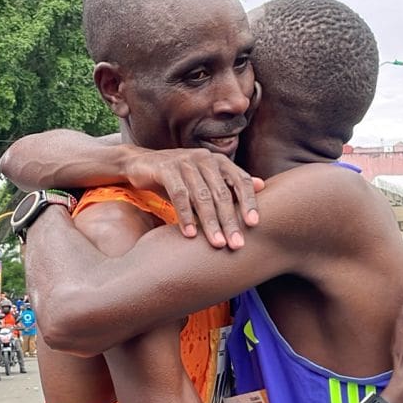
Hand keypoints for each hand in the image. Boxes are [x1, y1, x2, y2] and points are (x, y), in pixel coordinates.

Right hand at [121, 146, 263, 249]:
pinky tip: (189, 235)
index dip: (248, 202)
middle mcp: (204, 158)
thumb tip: (262, 185)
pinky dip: (185, 216)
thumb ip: (229, 183)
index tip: (253, 225)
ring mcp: (185, 162)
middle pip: (222, 193)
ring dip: (210, 223)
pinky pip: (179, 195)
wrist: (140, 163)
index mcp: (218, 161)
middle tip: (236, 244)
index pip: (240, 181)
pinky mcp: (166, 169)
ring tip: (217, 243)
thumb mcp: (204, 178)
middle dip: (230, 221)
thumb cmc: (178, 175)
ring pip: (202, 196)